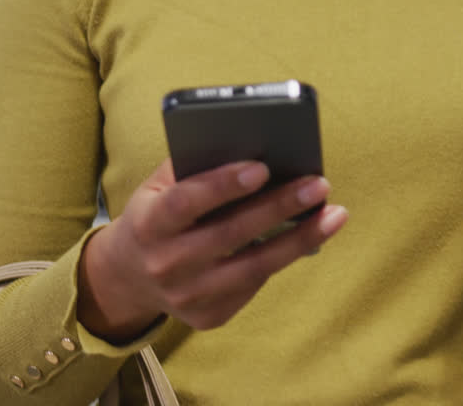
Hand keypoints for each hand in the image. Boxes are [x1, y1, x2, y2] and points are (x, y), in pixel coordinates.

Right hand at [79, 159, 347, 339]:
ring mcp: (186, 297)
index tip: (262, 167)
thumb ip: (195, 166)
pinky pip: (254, 285)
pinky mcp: (207, 317)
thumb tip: (253, 145)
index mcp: (148, 224)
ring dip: (301, 240)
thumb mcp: (159, 186)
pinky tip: (310, 236)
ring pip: (254, 268)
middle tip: (319, 184)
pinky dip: (284, 258)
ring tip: (335, 214)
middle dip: (280, 207)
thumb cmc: (156, 214)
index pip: (185, 203)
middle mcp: (165, 265)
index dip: (223, 185)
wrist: (128, 276)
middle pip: (231, 235)